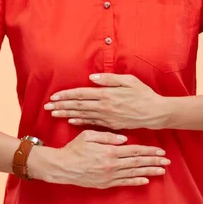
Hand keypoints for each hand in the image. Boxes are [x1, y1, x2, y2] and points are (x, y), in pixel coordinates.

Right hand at [36, 130, 169, 188]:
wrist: (61, 167)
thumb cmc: (74, 149)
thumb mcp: (88, 135)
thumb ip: (107, 136)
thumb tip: (124, 138)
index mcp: (109, 151)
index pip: (134, 151)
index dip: (149, 151)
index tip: (161, 151)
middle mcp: (112, 165)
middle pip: (138, 163)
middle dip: (154, 162)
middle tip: (167, 162)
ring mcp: (109, 176)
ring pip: (134, 174)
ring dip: (149, 172)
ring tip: (162, 171)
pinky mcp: (105, 184)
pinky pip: (124, 183)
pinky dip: (136, 182)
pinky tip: (146, 180)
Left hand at [44, 73, 168, 130]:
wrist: (156, 113)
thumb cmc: (143, 94)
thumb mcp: (129, 80)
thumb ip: (109, 79)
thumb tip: (91, 78)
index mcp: (107, 94)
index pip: (81, 94)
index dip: (66, 95)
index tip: (54, 96)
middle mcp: (104, 107)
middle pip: (78, 106)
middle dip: (61, 105)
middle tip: (47, 106)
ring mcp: (107, 117)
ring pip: (82, 115)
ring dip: (66, 114)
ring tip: (54, 113)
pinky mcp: (111, 125)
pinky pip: (91, 123)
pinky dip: (80, 121)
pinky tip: (71, 120)